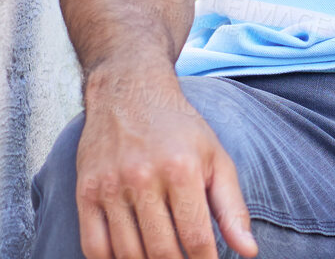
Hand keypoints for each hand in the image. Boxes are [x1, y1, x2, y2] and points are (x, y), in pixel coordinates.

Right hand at [76, 62, 256, 258]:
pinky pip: (93, 247)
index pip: (196, 238)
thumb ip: (233, 207)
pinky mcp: (85, 192)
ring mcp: (111, 186)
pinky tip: (130, 256)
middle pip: (161, 252)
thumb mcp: (216, 157)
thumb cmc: (180, 128)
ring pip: (128, 254)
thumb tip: (249, 251)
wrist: (129, 91)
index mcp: (182, 169)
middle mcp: (144, 178)